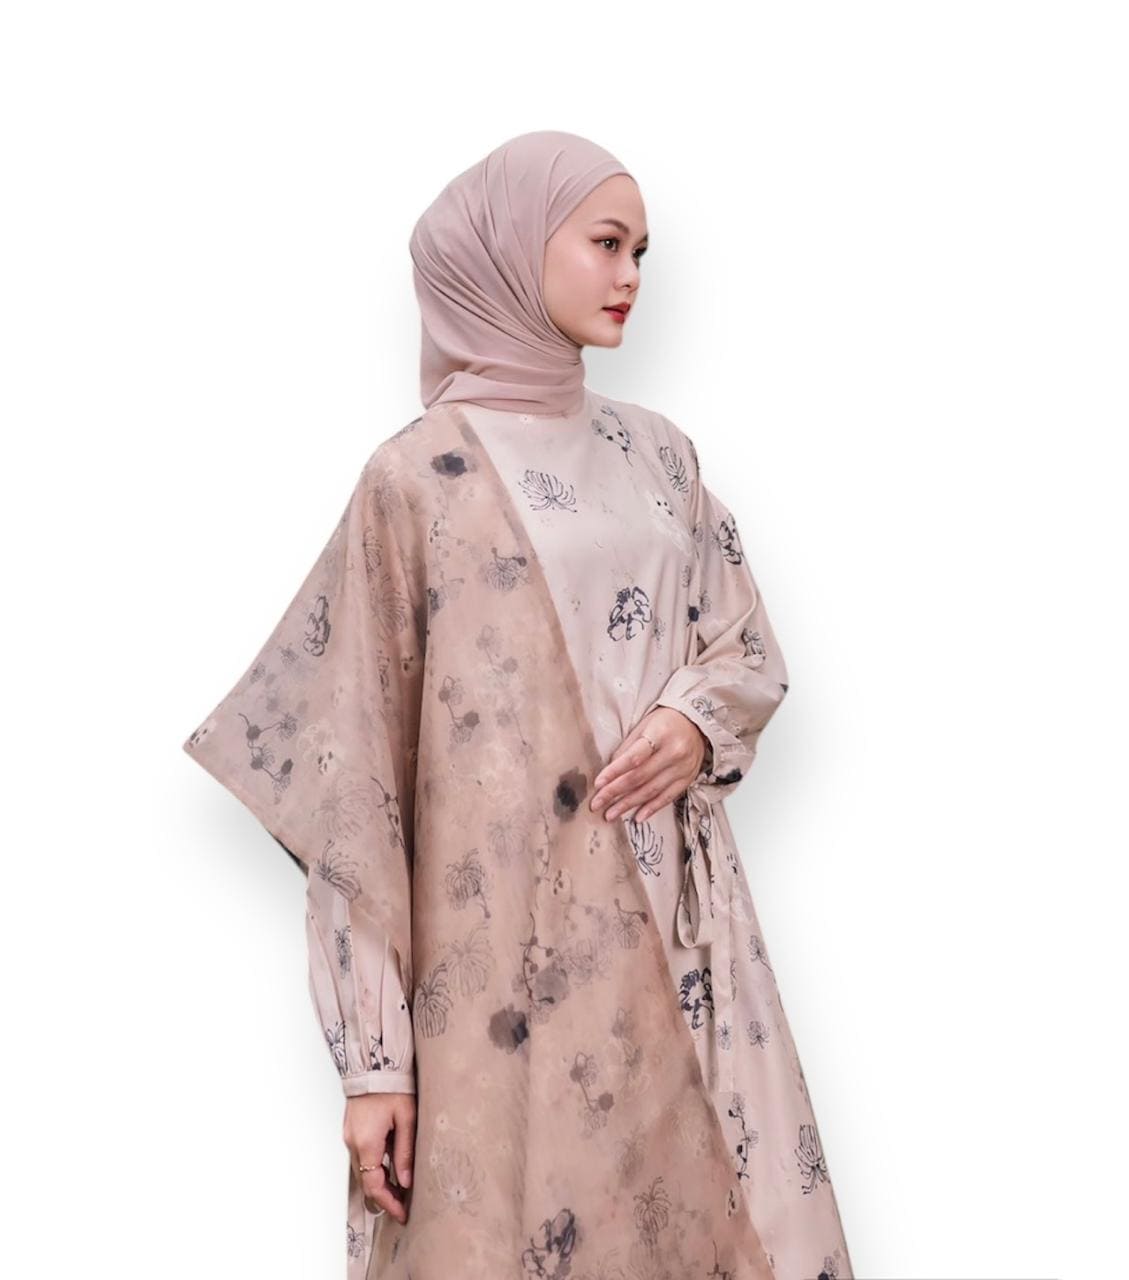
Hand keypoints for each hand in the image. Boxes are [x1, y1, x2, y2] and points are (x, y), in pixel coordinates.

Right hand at [344, 1092, 415, 1223]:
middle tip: (403, 1206)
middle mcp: (353, 1142)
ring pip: (363, 1170)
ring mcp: (350, 1136)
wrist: (374, 1064)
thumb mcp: (406, 1118)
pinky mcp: (352, 1129)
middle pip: (366, 1181)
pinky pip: (362, 1156)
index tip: (401, 1214)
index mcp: (366, 1142)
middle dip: (384, 1196)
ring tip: (401, 1189)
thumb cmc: (392, 1086)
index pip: (374, 1185)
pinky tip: (390, 1167)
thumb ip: (405, 1152)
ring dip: (379, 1182)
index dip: (388, 1203)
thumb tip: (405, 1182)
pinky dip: (374, 1167)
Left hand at [589, 706, 708, 823]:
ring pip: (651, 791)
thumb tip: (610, 772)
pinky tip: (637, 817)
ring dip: (629, 804)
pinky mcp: (687, 779)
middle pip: (640, 777)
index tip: (598, 784)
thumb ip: (627, 748)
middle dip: (615, 792)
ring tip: (611, 814)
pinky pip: (667, 797)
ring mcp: (682, 768)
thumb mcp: (644, 726)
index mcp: (660, 734)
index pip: (633, 758)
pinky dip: (651, 808)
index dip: (614, 772)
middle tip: (597, 804)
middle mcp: (674, 753)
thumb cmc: (665, 723)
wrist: (696, 723)